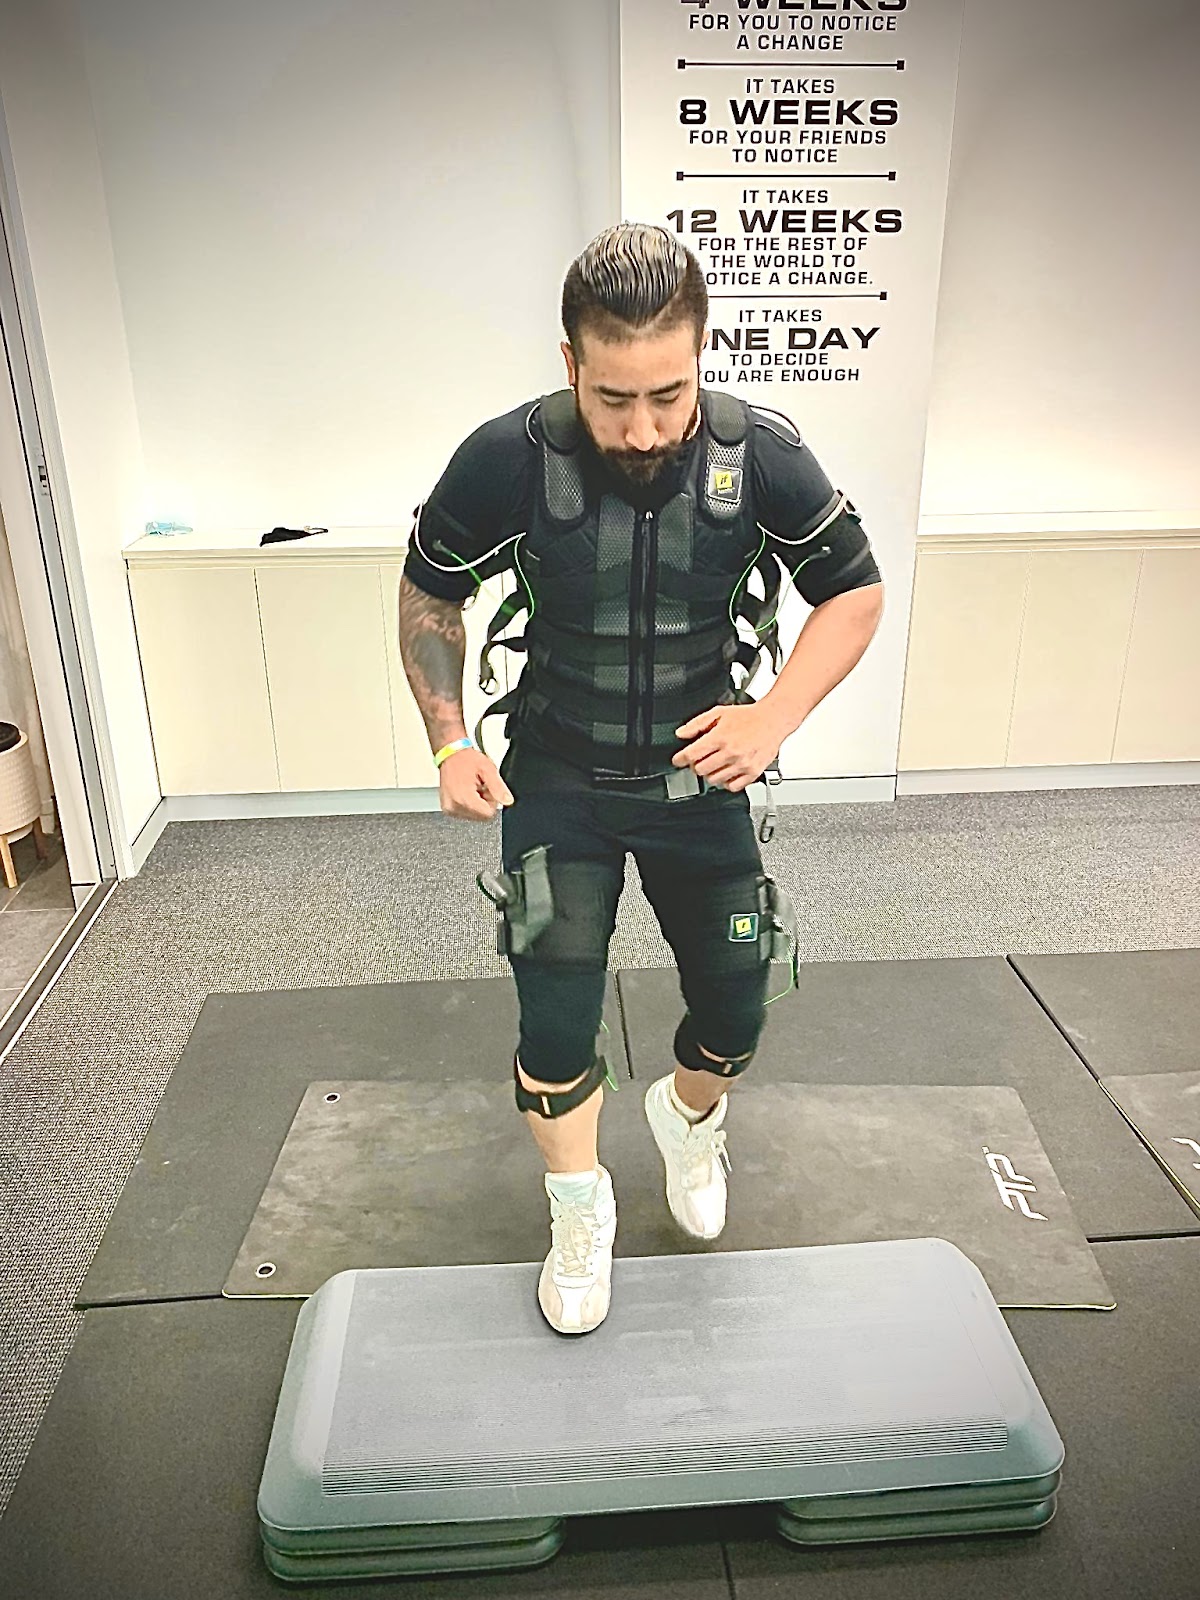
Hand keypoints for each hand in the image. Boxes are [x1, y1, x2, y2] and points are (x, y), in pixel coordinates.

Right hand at [439, 748, 513, 820]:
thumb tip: (507, 801)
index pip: (487, 814)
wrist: (451, 754)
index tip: (487, 789)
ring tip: (472, 787)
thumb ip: (498, 787)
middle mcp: (454, 806)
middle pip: (480, 816)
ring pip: (473, 815)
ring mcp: (449, 808)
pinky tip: (466, 791)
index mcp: (464, 799)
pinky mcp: (447, 808)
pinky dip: (468, 803)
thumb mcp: (488, 770)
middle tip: (479, 786)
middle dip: (483, 803)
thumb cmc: (466, 759)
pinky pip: (464, 812)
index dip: (492, 802)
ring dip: (476, 803)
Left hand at [672, 703, 787, 792]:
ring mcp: (742, 764)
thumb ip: (697, 724)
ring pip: (714, 780)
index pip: (691, 755)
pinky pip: (732, 787)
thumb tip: (681, 734)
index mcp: (720, 737)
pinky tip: (727, 771)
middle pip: (700, 770)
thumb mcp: (719, 713)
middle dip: (696, 765)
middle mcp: (730, 752)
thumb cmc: (748, 716)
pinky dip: (726, 782)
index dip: (680, 759)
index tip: (678, 760)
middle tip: (700, 759)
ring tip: (715, 763)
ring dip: (710, 773)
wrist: (773, 720)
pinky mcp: (753, 773)